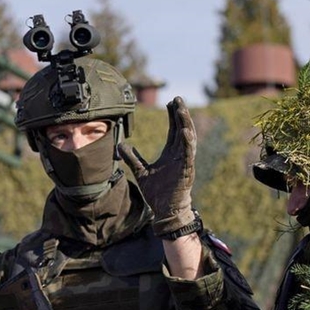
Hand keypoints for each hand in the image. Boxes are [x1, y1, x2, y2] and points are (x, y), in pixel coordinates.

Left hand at [119, 96, 195, 235]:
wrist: (165, 211)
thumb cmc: (157, 193)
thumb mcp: (140, 171)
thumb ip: (132, 158)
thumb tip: (120, 145)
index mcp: (171, 153)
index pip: (174, 130)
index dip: (172, 116)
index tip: (170, 102)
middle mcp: (180, 155)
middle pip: (182, 129)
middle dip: (180, 114)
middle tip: (177, 98)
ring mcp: (184, 162)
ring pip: (188, 138)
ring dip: (185, 123)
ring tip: (181, 109)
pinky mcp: (187, 171)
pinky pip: (189, 154)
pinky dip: (188, 142)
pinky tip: (185, 131)